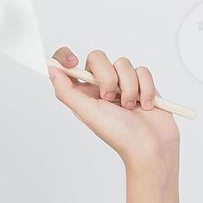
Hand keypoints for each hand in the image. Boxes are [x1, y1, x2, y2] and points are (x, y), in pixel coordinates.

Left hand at [49, 47, 180, 167]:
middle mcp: (100, 85)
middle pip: (97, 57)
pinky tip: (145, 106)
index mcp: (83, 92)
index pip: (68, 65)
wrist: (151, 145)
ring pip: (123, 63)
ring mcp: (122, 83)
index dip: (66, 57)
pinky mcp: (143, 83)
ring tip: (130, 107)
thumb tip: (51, 69)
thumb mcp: (87, 113)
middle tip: (108, 98)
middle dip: (107, 77)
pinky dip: (145, 89)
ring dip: (129, 87)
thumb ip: (66, 91)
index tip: (73, 62)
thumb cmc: (119, 134)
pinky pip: (142, 70)